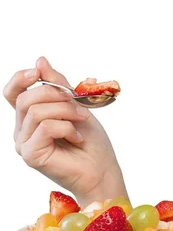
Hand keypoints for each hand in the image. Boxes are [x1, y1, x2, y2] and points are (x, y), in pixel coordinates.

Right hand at [3, 56, 127, 206]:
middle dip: (57, 95)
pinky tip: (77, 138)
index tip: (37, 71)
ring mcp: (24, 144)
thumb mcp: (75, 105)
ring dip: (67, 111)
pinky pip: (45, 127)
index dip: (20, 78)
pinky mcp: (31, 156)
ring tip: (82, 121)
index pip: (12, 92)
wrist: (102, 169)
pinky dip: (67, 127)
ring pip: (36, 111)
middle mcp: (22, 131)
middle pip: (26, 98)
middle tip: (79, 106)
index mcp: (30, 118)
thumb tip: (40, 61)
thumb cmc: (91, 141)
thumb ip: (57, 85)